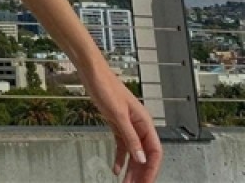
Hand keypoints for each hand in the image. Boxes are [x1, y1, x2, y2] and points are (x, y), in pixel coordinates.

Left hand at [82, 67, 162, 182]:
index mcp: (144, 121)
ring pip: (133, 152)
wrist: (91, 73)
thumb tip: (141, 158)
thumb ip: (130, 137)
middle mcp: (138, 124)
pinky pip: (122, 145)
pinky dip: (120, 158)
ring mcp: (128, 125)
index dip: (152, 169)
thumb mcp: (118, 114)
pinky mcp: (117, 124)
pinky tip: (116, 168)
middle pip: (144, 154)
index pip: (154, 151)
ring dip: (131, 168)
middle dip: (141, 173)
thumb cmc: (106, 86)